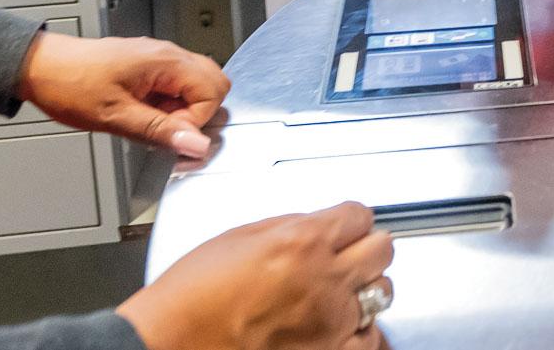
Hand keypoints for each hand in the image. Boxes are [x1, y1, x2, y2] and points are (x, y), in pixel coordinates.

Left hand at [16, 32, 229, 158]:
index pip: (212, 91)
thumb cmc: (70, 84)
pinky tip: (142, 112)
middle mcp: (168, 54)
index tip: (168, 133)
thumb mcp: (116, 116)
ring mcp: (159, 58)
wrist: (40, 67)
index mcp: (166, 61)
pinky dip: (167, 103)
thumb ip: (160, 131)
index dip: (195, 120)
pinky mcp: (148, 65)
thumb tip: (197, 145)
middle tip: (165, 127)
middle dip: (197, 112)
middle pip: (213, 82)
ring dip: (181, 109)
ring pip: (195, 84)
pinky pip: (175, 84)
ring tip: (148, 119)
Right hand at [117, 203, 393, 349]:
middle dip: (366, 246)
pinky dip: (362, 330)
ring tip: (342, 289)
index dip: (352, 219)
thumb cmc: (192, 295)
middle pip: (382, 249)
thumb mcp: (240, 236)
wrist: (170, 342)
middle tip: (349, 252)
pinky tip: (346, 324)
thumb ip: (291, 226)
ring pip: (383, 291)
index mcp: (302, 241)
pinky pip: (369, 337)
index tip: (346, 225)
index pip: (359, 215)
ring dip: (365, 287)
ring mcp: (329, 321)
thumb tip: (319, 224)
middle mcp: (324, 279)